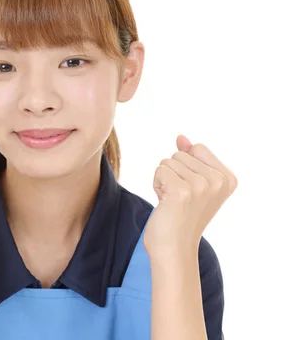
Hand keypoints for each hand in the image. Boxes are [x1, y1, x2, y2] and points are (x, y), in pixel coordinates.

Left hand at [144, 135, 237, 257]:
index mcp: (228, 178)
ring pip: (167, 161)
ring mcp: (202, 185)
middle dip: (172, 173)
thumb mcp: (191, 183)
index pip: (197, 148)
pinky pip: (159, 170)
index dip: (185, 166)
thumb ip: (189, 157)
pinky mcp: (182, 191)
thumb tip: (181, 137)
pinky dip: (157, 185)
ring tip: (172, 202)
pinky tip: (165, 204)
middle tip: (179, 199)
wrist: (174, 249)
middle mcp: (219, 180)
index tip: (190, 191)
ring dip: (164, 180)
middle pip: (180, 153)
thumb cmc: (180, 217)